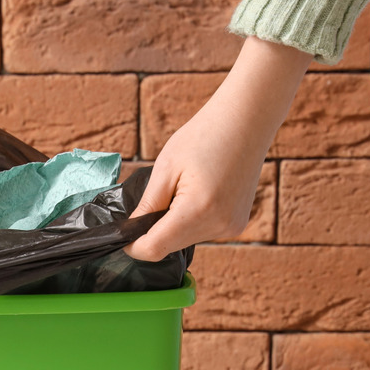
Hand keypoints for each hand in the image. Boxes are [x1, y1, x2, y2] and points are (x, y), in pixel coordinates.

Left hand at [126, 39, 311, 261]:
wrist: (247, 120)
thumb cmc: (204, 135)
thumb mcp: (165, 168)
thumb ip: (146, 205)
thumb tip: (129, 232)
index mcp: (197, 210)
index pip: (155, 249)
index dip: (134, 247)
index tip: (122, 235)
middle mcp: (218, 225)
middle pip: (170, 246)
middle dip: (153, 232)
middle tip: (153, 200)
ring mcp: (231, 227)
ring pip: (185, 241)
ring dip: (173, 226)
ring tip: (179, 190)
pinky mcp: (237, 225)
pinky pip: (202, 233)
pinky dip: (190, 221)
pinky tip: (196, 194)